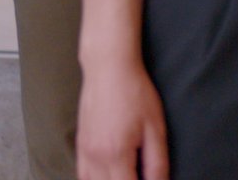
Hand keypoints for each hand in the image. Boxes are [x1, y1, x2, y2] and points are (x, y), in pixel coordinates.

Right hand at [75, 52, 168, 179]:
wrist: (108, 68)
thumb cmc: (135, 93)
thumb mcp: (155, 128)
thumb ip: (157, 163)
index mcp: (116, 154)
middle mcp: (95, 158)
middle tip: (140, 176)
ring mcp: (84, 152)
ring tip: (127, 175)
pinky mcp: (80, 146)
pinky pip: (81, 175)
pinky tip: (108, 176)